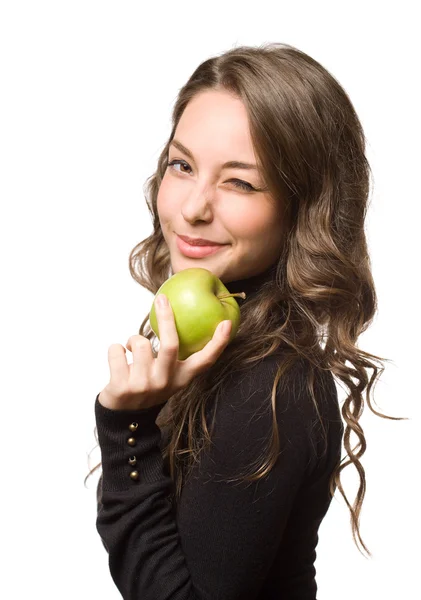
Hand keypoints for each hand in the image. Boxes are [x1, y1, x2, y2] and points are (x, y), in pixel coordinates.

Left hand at [98, 294, 231, 410]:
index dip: (218, 343)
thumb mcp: (168, 376)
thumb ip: (175, 355)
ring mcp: (144, 386)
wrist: (124, 417)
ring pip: (139, 344)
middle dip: (167, 318)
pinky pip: (117, 351)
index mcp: (181, 378)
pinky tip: (119, 357)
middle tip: (162, 299)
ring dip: (132, 340)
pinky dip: (116, 349)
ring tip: (131, 348)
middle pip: (170, 345)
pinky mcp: (122, 388)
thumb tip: (175, 315)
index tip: (226, 323)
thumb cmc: (148, 386)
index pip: (205, 361)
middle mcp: (165, 382)